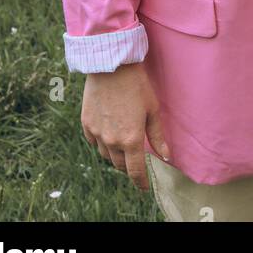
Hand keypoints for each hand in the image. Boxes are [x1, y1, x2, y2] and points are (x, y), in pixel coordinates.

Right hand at [81, 62, 169, 191]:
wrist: (111, 66)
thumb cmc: (136, 85)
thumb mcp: (152, 109)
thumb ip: (157, 135)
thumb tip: (166, 156)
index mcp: (131, 139)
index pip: (135, 171)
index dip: (141, 182)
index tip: (145, 186)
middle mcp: (112, 141)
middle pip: (120, 164)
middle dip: (129, 166)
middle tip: (136, 160)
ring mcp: (97, 133)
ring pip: (106, 154)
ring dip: (115, 154)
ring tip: (123, 145)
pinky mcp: (86, 123)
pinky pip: (93, 141)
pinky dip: (101, 142)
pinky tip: (108, 133)